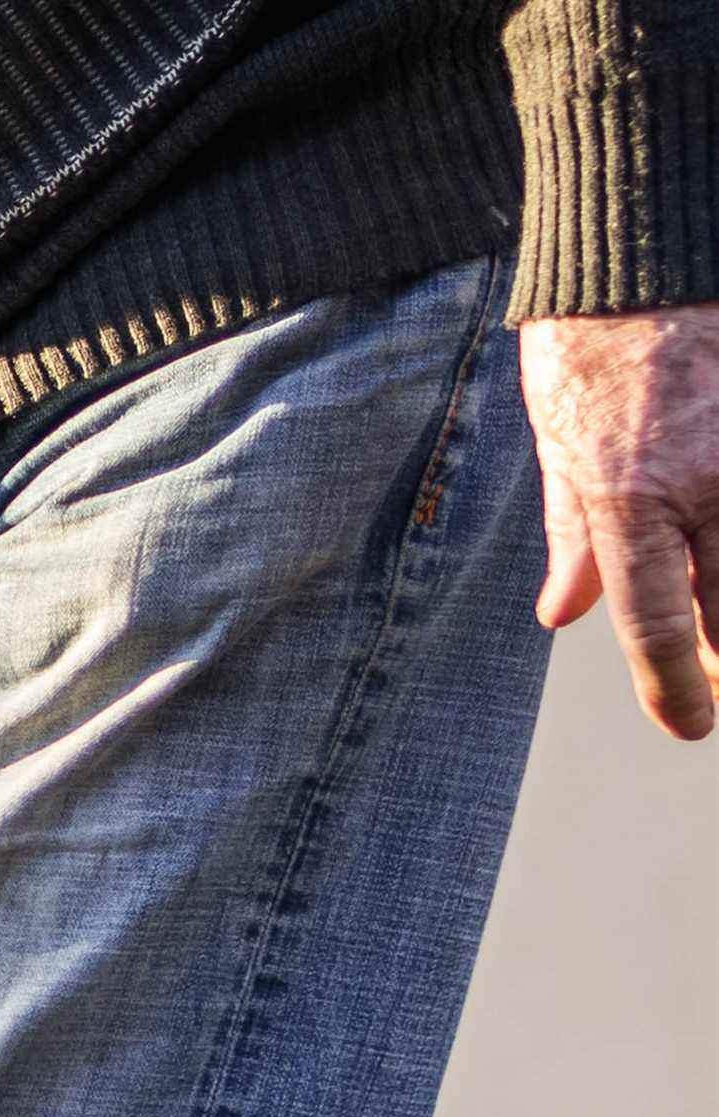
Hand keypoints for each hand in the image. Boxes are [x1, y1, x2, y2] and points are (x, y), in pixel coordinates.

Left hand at [525, 307, 718, 739]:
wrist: (645, 247)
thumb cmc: (588, 340)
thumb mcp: (558, 442)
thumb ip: (571, 534)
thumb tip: (564, 613)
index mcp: (629, 495)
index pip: (654, 619)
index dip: (673, 684)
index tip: (688, 726)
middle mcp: (706, 481)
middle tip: (715, 681)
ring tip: (718, 625)